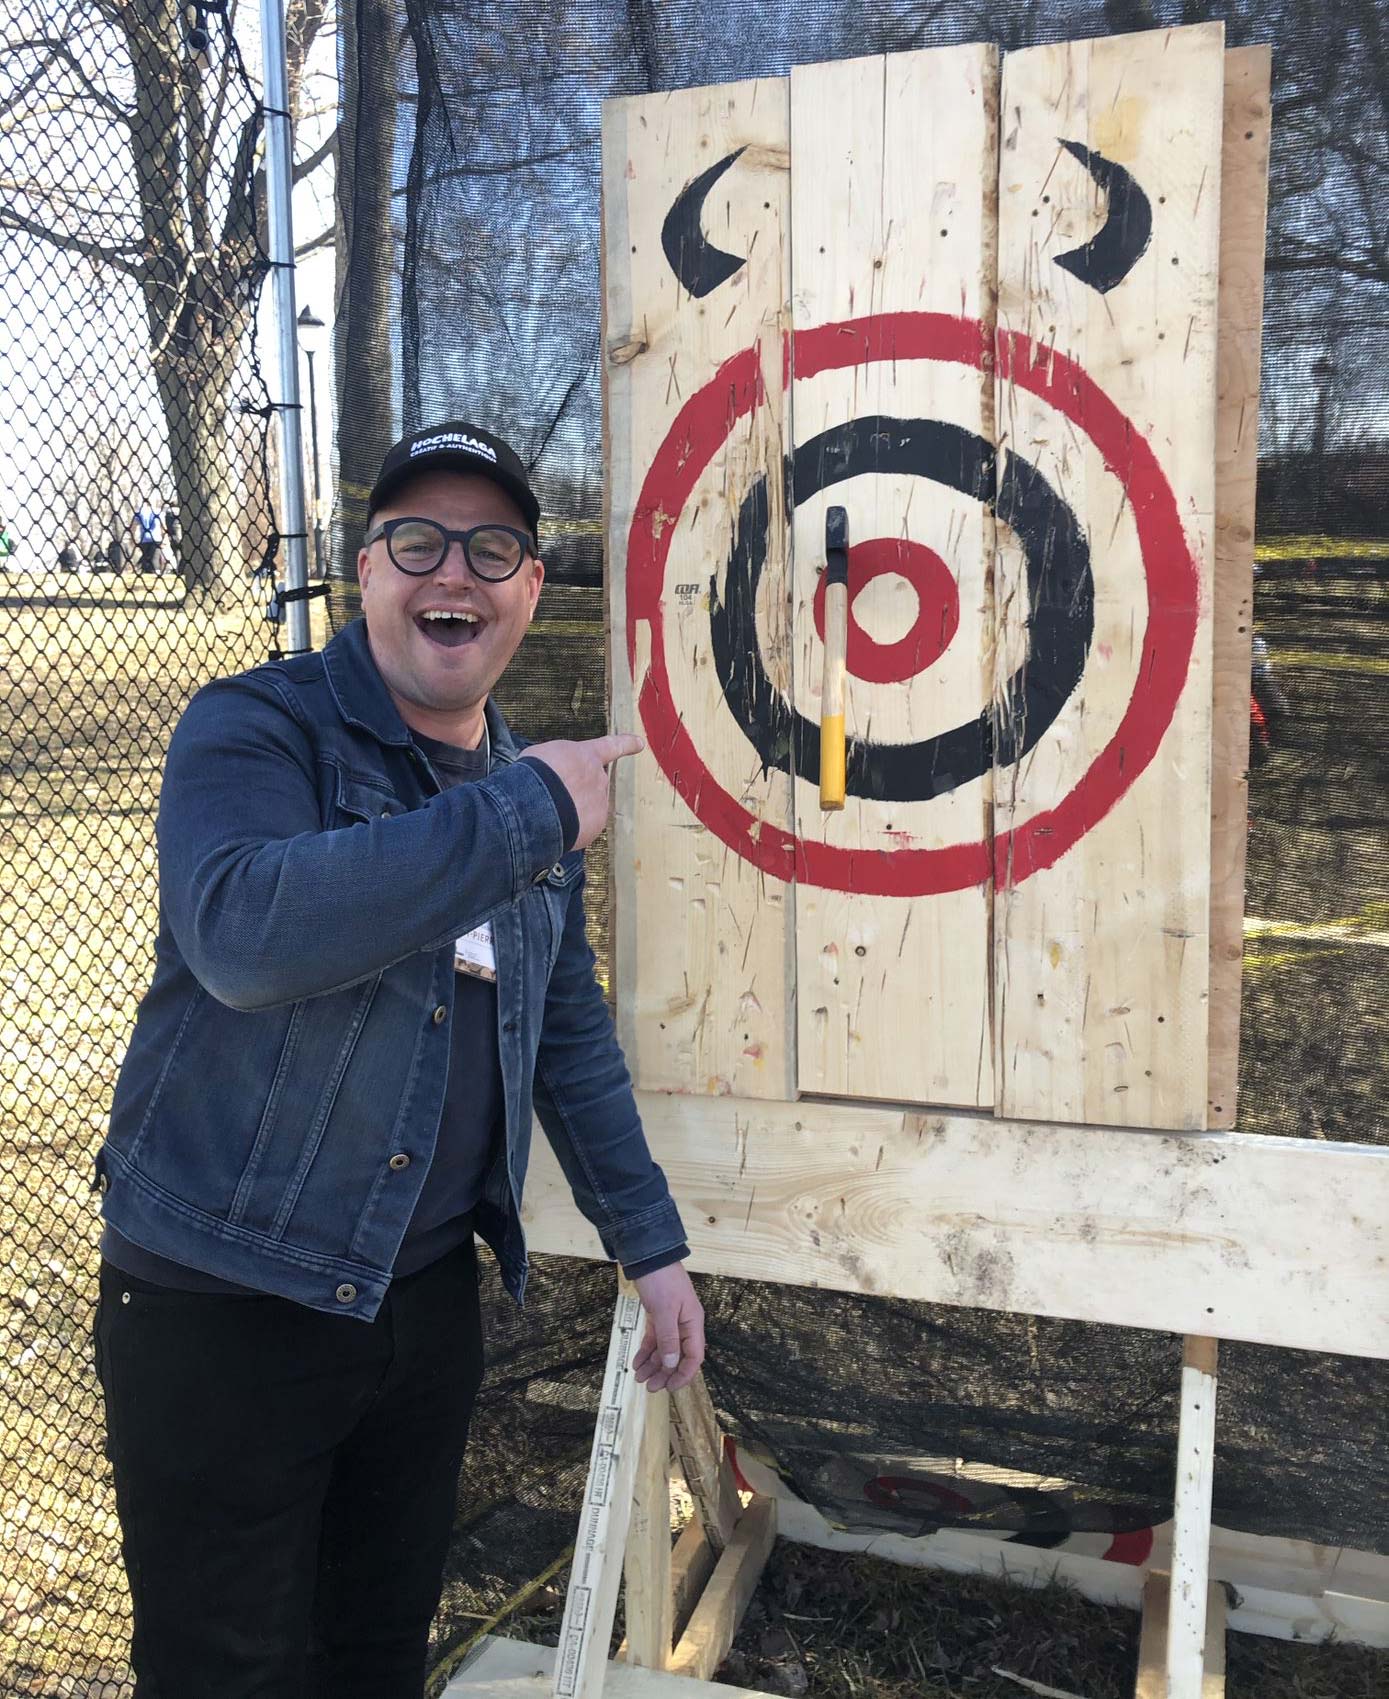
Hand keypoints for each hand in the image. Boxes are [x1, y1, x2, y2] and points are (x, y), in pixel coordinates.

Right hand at [524, 732, 643, 849]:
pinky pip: (585, 826)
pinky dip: (572, 827)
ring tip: (550, 811)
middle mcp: (599, 778)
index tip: (639, 743)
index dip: (626, 744)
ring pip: (588, 806)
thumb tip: (555, 773)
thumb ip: (558, 762)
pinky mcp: (595, 826)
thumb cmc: (536, 774)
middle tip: (555, 794)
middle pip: (593, 783)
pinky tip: (555, 825)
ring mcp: (600, 803)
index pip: (611, 746)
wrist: (537, 804)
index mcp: (587, 755)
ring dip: (573, 809)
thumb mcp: (543, 755)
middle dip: (578, 789)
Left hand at [630, 1262, 704, 1392]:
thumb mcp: (665, 1310)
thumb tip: (672, 1364)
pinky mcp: (658, 1315)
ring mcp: (671, 1320)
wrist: (648, 1254)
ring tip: (639, 1378)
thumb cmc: (660, 1281)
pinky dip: (646, 1351)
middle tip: (649, 1387)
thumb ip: (668, 1338)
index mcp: (692, 1323)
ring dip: (653, 1365)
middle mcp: (684, 1324)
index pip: (694, 1356)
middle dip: (665, 1373)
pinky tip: (636, 1362)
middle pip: (678, 1356)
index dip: (684, 1374)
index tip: (670, 1388)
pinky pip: (654, 1339)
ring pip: (664, 1349)